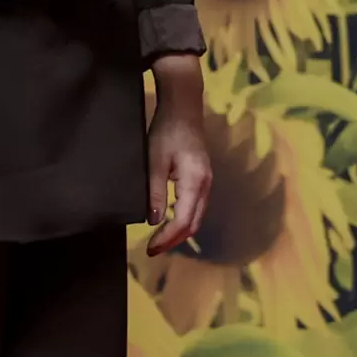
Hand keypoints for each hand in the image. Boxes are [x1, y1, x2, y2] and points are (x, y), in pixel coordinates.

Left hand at [147, 75, 212, 250]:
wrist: (184, 107)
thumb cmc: (167, 130)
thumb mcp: (155, 160)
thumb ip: (155, 191)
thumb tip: (154, 221)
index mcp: (195, 182)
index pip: (183, 221)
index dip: (167, 238)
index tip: (150, 248)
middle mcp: (206, 185)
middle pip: (194, 224)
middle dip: (174, 240)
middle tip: (152, 249)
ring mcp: (206, 182)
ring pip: (196, 216)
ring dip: (179, 231)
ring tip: (158, 240)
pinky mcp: (202, 178)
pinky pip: (195, 206)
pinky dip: (183, 219)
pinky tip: (168, 221)